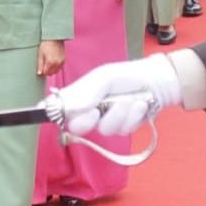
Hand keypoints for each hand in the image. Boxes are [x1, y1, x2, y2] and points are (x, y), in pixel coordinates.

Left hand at [37, 40, 64, 76]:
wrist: (54, 37)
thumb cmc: (46, 45)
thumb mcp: (40, 54)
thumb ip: (40, 65)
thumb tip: (39, 73)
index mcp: (50, 62)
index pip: (46, 73)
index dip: (42, 71)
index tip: (41, 67)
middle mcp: (57, 63)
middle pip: (51, 73)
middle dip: (47, 71)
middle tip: (44, 65)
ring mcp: (61, 62)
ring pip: (56, 71)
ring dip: (52, 70)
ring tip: (48, 63)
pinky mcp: (64, 59)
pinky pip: (60, 67)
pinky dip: (56, 67)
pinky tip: (53, 61)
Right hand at [55, 54, 182, 136]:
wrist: (157, 81)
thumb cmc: (126, 75)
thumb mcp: (104, 77)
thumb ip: (84, 93)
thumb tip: (65, 108)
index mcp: (79, 96)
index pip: (57, 107)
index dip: (50, 112)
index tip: (48, 113)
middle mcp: (89, 110)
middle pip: (76, 127)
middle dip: (87, 120)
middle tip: (95, 111)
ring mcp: (106, 121)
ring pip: (104, 129)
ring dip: (119, 114)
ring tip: (131, 100)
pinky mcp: (123, 128)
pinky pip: (123, 130)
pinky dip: (133, 117)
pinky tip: (139, 105)